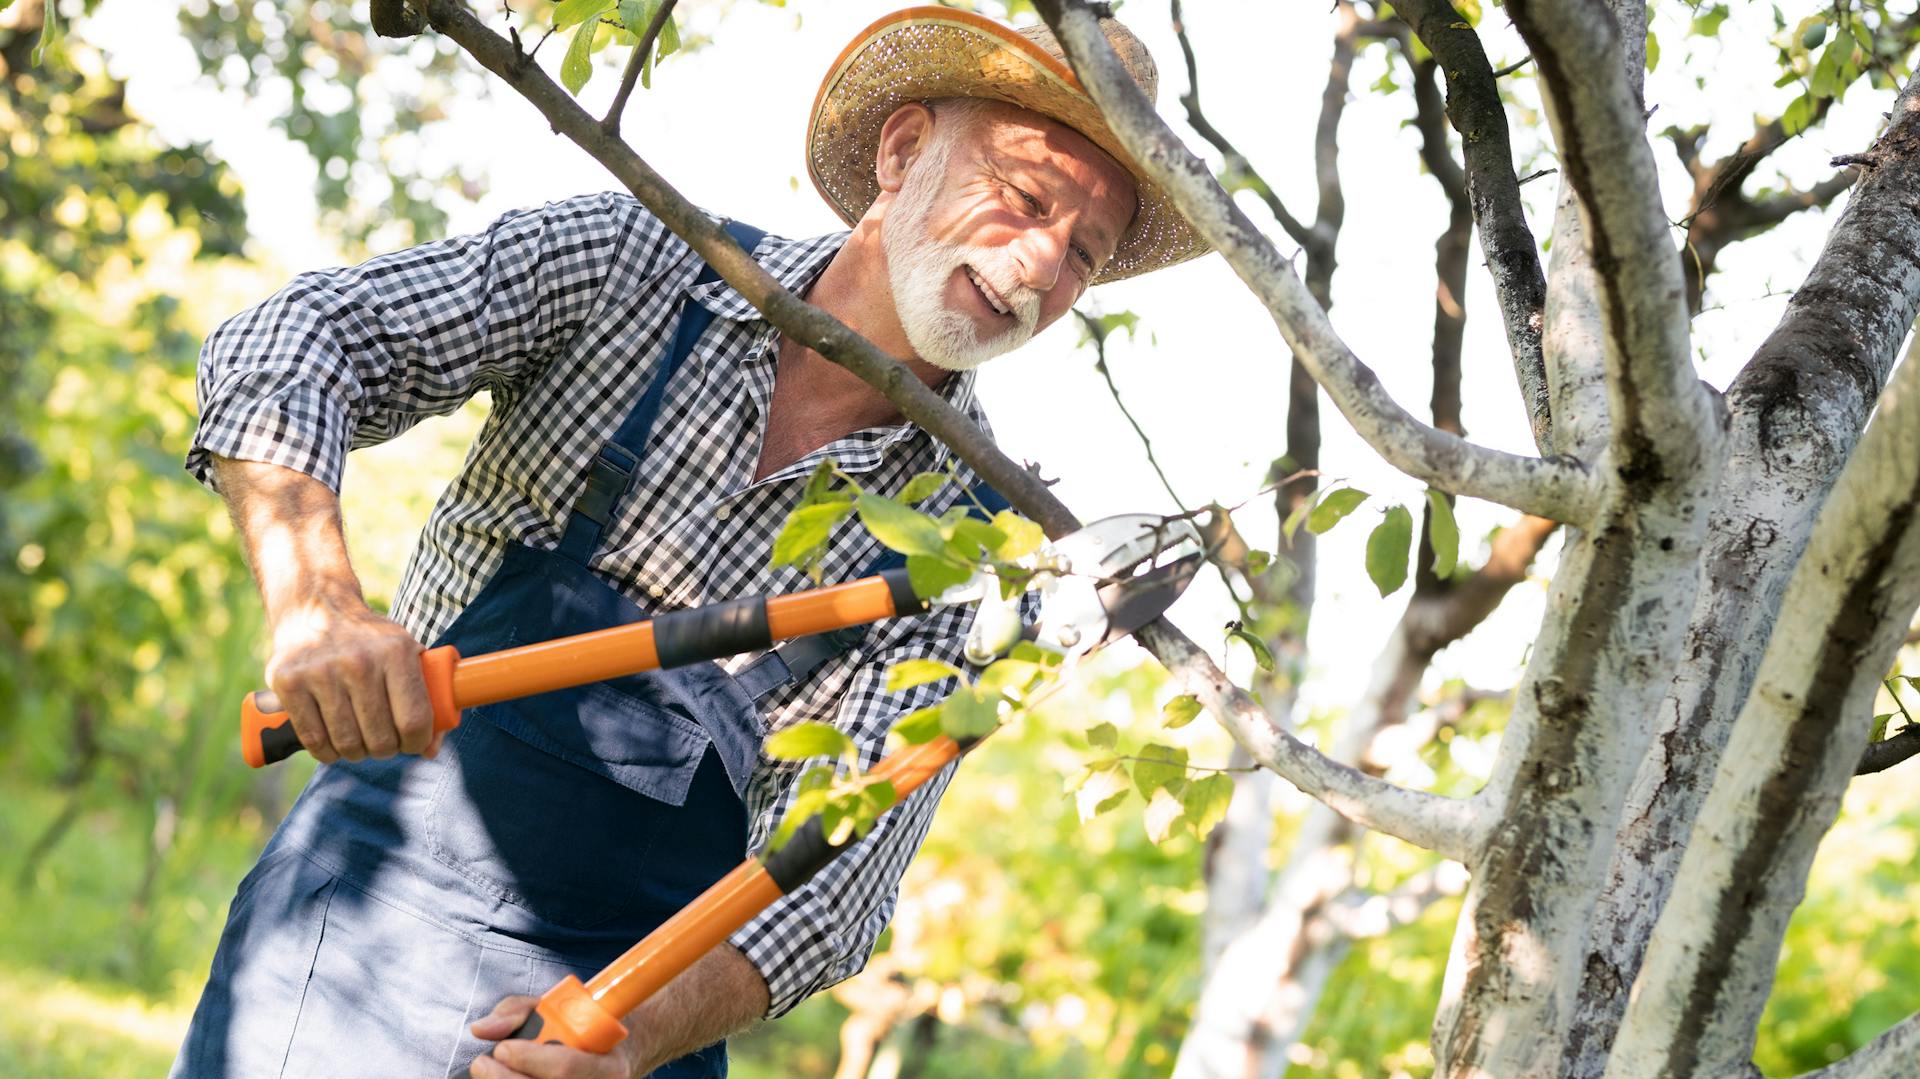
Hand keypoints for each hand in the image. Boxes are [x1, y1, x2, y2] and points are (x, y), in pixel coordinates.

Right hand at [263, 594, 441, 764]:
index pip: (414, 720)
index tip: (413, 743)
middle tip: (384, 742)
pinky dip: (327, 752)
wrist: (315, 606)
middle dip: (387, 749)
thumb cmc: (370, 640)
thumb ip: (426, 696)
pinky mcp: (288, 683)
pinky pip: (313, 740)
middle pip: (381, 738)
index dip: (417, 742)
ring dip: (357, 752)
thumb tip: (431, 750)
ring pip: (347, 743)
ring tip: (360, 742)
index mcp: (396, 652)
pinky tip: (334, 744)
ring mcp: (320, 673)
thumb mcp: (406, 651)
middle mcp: (358, 662)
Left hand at [468, 997, 638, 1078]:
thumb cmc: (578, 1034)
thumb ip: (515, 1012)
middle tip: (482, 1063)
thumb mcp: (554, 1011)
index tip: (503, 1048)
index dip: (530, 1059)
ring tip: (487, 1071)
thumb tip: (482, 1029)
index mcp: (608, 1065)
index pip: (565, 1067)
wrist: (611, 1063)